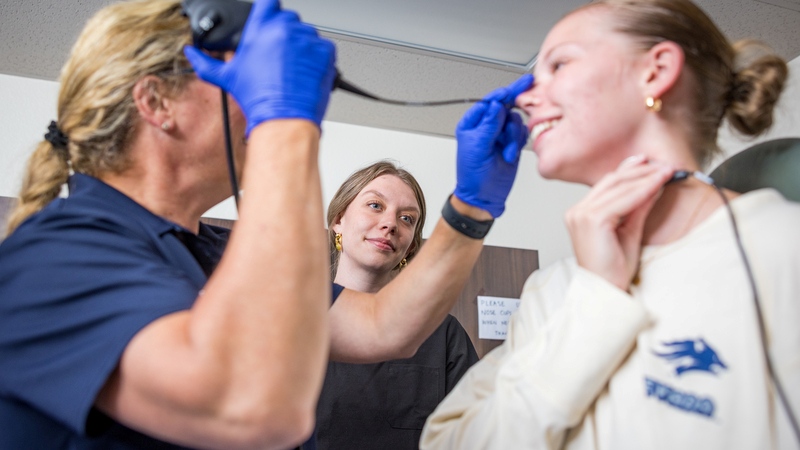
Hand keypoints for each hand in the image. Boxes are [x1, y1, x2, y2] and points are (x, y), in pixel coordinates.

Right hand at [184, 0, 336, 133]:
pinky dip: (317, 59)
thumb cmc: (258, 98)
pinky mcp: (325, 51)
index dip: (268, 12)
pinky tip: (306, 74)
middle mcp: (285, 28)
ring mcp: (307, 39)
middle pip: (288, 19)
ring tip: (292, 70)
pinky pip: (323, 48)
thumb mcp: (226, 78)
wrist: (284, 118)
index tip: (268, 22)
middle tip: (279, 57)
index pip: (268, 3)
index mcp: (261, 27)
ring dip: (302, 47)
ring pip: (307, 34)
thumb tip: (192, 54)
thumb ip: (205, 62)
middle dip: (284, 35)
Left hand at [453, 74, 532, 217]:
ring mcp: (500, 134)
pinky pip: (521, 133)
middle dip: (510, 120)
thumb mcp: (478, 148)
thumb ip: (489, 125)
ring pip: (515, 121)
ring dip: (513, 137)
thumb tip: (495, 104)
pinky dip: (518, 142)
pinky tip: (510, 154)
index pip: (489, 101)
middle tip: (518, 120)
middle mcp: (486, 126)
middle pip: (506, 108)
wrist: (483, 198)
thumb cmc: (473, 176)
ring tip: (506, 152)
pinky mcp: (511, 143)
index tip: (518, 87)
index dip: (504, 94)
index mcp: (472, 123)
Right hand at [566, 156, 673, 290]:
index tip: (648, 162)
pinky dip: (642, 190)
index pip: (606, 184)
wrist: (605, 292)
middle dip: (640, 171)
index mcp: (581, 213)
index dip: (628, 170)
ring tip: (666, 172)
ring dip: (645, 178)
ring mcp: (581, 215)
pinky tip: (658, 185)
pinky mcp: (592, 220)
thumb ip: (637, 208)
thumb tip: (652, 186)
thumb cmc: (613, 270)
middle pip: (611, 181)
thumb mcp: (629, 232)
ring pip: (617, 187)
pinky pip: (622, 200)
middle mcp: (577, 211)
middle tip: (664, 165)